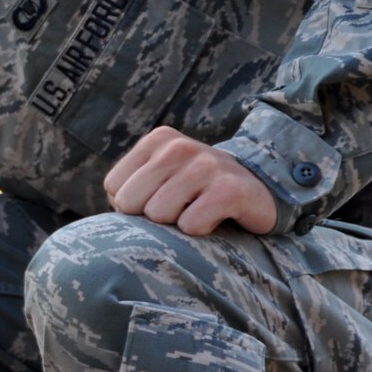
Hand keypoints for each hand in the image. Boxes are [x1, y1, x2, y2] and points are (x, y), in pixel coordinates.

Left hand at [103, 126, 278, 235]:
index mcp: (158, 140)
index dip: (133, 205)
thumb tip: (109, 214)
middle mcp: (180, 147)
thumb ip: (130, 190)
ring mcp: (206, 165)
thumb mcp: (161, 180)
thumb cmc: (198, 193)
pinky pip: (190, 226)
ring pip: (159, 215)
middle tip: (182, 207)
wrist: (261, 193)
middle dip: (152, 215)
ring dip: (178, 223)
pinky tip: (218, 217)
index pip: (114, 187)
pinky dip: (202, 230)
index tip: (162, 198)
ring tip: (200, 209)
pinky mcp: (229, 190)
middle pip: (131, 202)